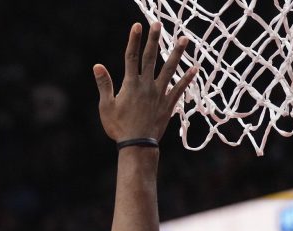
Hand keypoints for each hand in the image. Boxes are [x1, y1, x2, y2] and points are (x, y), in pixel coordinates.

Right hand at [93, 23, 196, 141]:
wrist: (137, 144)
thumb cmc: (118, 127)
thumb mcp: (106, 106)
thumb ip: (104, 84)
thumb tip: (97, 66)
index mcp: (130, 84)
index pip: (131, 57)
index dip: (134, 40)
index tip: (137, 26)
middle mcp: (146, 85)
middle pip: (151, 58)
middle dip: (154, 39)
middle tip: (158, 24)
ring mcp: (159, 93)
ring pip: (169, 69)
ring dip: (177, 53)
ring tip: (184, 39)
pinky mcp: (168, 104)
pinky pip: (179, 88)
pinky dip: (187, 78)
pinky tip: (195, 68)